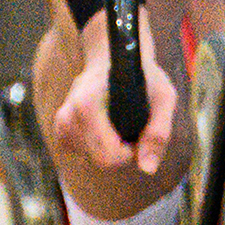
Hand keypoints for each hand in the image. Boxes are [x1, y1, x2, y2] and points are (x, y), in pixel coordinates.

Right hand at [48, 18, 172, 175]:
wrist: (114, 56)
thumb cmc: (141, 75)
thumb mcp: (163, 96)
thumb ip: (159, 132)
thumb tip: (147, 169)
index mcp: (86, 104)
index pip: (108, 154)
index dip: (131, 153)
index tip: (141, 134)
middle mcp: (68, 115)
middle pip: (101, 160)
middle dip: (123, 153)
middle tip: (135, 128)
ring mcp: (61, 123)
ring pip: (93, 159)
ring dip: (111, 149)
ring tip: (121, 123)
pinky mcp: (61, 130)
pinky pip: (83, 154)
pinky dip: (99, 147)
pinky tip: (107, 128)